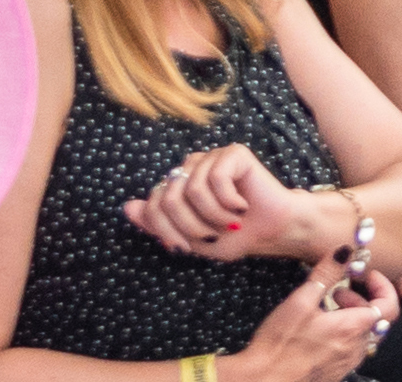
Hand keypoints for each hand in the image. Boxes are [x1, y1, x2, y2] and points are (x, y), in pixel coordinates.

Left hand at [127, 143, 322, 261]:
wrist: (274, 231)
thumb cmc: (235, 236)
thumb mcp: (191, 239)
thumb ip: (159, 225)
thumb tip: (127, 207)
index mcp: (177, 186)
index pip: (152, 206)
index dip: (166, 231)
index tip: (186, 247)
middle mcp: (190, 168)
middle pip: (168, 199)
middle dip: (190, 226)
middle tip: (214, 234)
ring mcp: (211, 158)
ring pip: (191, 190)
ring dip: (213, 215)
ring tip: (231, 222)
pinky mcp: (233, 154)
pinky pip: (215, 179)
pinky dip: (228, 200)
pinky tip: (242, 204)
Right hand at [232, 253, 394, 381]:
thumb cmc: (279, 344)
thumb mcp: (300, 302)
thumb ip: (326, 274)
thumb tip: (345, 251)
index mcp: (354, 328)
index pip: (391, 305)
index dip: (383, 286)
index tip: (366, 275)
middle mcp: (356, 348)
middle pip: (377, 318)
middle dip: (362, 298)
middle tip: (338, 292)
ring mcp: (347, 363)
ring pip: (364, 333)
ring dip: (352, 316)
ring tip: (326, 309)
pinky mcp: (336, 372)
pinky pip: (351, 348)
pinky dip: (344, 332)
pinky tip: (320, 330)